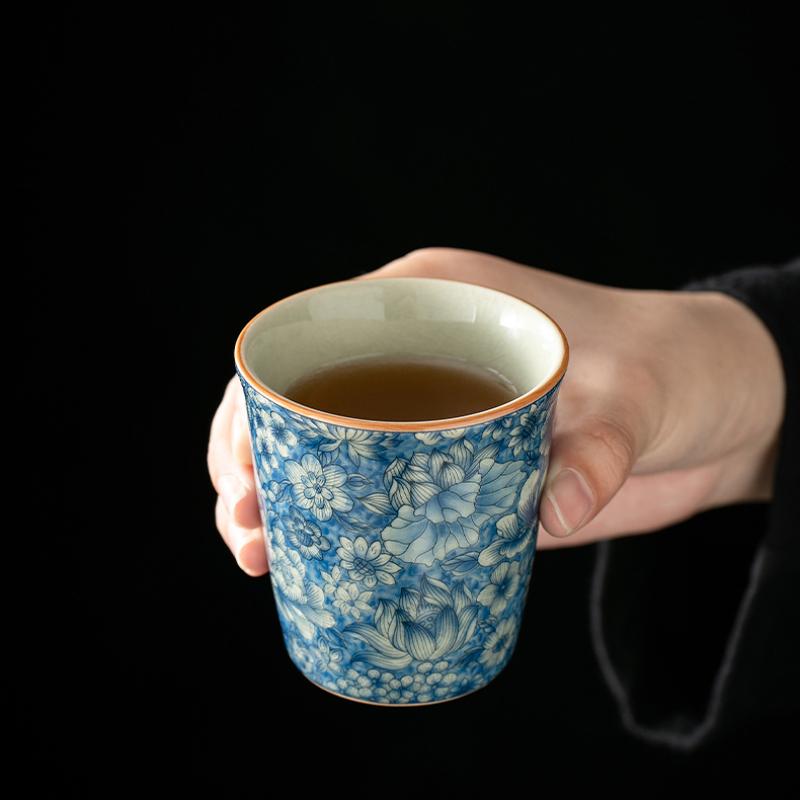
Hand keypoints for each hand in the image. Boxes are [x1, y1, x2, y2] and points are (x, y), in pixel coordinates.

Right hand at [208, 248, 784, 574]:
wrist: (715, 406)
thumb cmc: (672, 367)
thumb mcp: (636, 396)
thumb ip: (600, 450)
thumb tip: (551, 512)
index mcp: (439, 305)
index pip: (319, 337)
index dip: (260, 396)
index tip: (242, 462)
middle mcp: (422, 358)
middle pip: (308, 402)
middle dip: (256, 460)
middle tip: (247, 529)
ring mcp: (436, 417)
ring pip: (332, 452)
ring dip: (284, 501)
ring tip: (259, 555)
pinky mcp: (457, 469)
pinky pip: (381, 494)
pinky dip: (341, 528)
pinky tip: (314, 568)